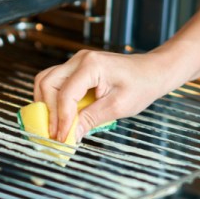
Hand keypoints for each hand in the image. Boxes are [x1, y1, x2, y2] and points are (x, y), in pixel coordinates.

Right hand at [34, 49, 170, 140]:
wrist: (152, 72)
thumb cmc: (141, 86)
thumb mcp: (118, 107)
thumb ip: (91, 119)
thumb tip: (70, 136)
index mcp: (91, 66)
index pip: (66, 94)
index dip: (61, 119)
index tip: (62, 138)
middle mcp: (79, 60)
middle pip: (47, 83)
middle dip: (48, 110)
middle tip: (54, 133)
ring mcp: (76, 62)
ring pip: (46, 81)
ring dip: (46, 104)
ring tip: (54, 125)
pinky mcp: (76, 69)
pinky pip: (56, 83)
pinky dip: (54, 100)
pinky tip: (61, 115)